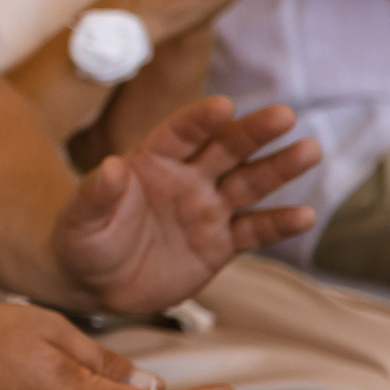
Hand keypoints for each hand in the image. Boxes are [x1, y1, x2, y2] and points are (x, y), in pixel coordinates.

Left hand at [52, 97, 317, 316]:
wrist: (93, 284)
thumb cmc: (82, 240)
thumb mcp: (80, 219)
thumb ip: (96, 195)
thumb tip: (111, 166)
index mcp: (150, 161)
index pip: (179, 133)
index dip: (200, 120)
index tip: (224, 105)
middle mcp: (185, 179)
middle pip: (225, 149)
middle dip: (253, 132)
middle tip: (284, 115)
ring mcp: (206, 209)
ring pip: (249, 183)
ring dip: (278, 168)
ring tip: (309, 150)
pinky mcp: (220, 244)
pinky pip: (254, 231)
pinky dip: (279, 224)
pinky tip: (305, 215)